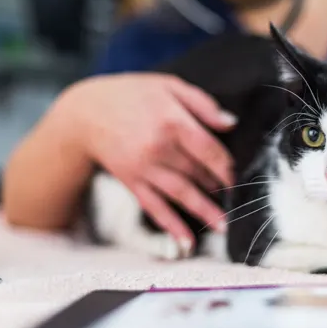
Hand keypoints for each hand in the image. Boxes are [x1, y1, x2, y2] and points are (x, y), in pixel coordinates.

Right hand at [60, 73, 236, 248]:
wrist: (85, 112)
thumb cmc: (132, 95)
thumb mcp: (169, 85)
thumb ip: (203, 104)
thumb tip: (231, 124)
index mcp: (173, 121)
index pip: (210, 151)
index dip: (228, 167)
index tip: (241, 177)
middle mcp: (159, 147)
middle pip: (198, 173)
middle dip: (220, 189)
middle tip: (240, 201)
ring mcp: (144, 168)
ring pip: (181, 194)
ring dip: (204, 211)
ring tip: (224, 225)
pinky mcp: (132, 182)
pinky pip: (155, 207)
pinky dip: (171, 226)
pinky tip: (187, 242)